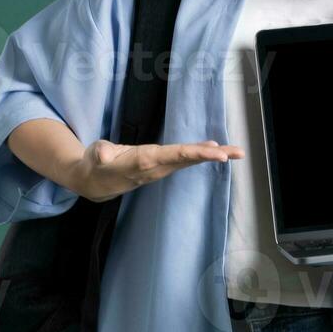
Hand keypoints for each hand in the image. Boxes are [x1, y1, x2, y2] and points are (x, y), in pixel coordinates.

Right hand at [75, 138, 242, 202]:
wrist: (95, 182)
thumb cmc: (96, 163)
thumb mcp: (95, 155)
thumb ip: (101, 152)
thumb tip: (104, 154)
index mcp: (145, 161)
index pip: (175, 156)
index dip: (197, 153)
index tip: (218, 154)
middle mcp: (157, 166)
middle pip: (189, 160)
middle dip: (213, 156)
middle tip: (237, 152)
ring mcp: (160, 168)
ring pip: (189, 161)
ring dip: (212, 156)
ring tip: (235, 151)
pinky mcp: (160, 166)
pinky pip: (184, 160)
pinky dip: (200, 154)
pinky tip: (214, 149)